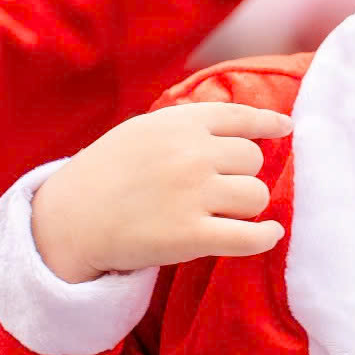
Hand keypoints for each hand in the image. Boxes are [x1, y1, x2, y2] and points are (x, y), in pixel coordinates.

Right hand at [29, 103, 293, 283]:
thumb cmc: (106, 173)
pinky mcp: (192, 236)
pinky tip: (269, 235)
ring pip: (257, 195)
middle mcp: (191, 155)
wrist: (69, 218)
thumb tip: (249, 125)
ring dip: (247, 206)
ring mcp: (193, 195)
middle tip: (217, 189)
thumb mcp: (143, 131)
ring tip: (224, 212)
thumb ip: (189, 125)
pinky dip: (266, 236)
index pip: (240, 117)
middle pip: (253, 159)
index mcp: (179, 124)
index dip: (267, 124)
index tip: (285, 130)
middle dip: (241, 173)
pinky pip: (251, 236)